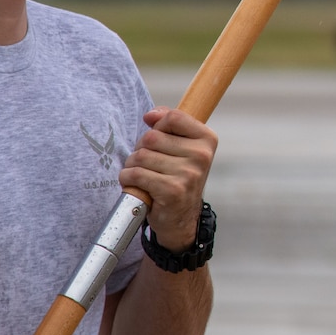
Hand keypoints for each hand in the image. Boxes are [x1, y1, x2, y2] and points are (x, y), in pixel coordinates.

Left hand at [120, 107, 216, 249]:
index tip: (157, 141)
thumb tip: (151, 115)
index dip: (158, 126)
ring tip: (143, 177)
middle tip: (148, 164)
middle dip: (141, 149)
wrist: (180, 219)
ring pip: (141, 156)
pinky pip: (136, 174)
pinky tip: (137, 187)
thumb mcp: (179, 148)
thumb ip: (168, 125)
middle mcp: (202, 156)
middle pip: (152, 137)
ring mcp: (189, 174)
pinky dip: (128, 180)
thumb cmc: (176, 178)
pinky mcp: (172, 191)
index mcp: (207, 140)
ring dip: (133, 166)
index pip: (173, 117)